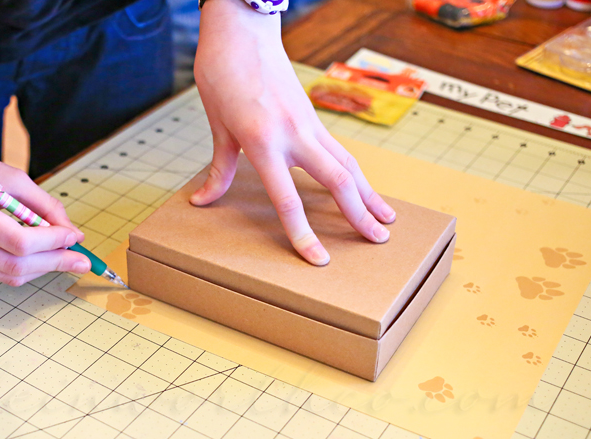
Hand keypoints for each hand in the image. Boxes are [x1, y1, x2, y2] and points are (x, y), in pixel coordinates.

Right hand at [0, 139, 88, 285]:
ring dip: (41, 268)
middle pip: (15, 265)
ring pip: (7, 275)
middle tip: (82, 261)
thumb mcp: (11, 177)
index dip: (52, 244)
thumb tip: (73, 233)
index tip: (75, 238)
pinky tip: (42, 258)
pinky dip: (24, 267)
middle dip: (54, 263)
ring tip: (67, 259)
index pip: (18, 242)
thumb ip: (44, 206)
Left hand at [193, 0, 395, 264]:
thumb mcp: (217, 125)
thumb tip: (203, 201)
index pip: (287, 199)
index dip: (303, 233)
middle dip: (360, 214)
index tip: (318, 258)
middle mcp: (293, 134)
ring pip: (348, 164)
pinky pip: (340, 150)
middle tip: (379, 241)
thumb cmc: (222, 72)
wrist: (242, 28)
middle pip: (337, 181)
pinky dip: (355, 173)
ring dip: (369, 194)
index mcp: (263, 141)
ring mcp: (308, 123)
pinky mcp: (313, 116)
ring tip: (387, 219)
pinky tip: (364, 188)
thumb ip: (218, 168)